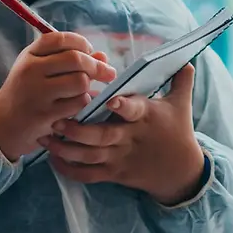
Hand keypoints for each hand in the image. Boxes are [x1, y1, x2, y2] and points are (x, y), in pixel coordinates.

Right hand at [0, 32, 117, 162]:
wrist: (2, 126)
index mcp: (29, 55)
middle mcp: (31, 70)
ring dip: (88, 88)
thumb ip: (69, 60)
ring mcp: (37, 92)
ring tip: (82, 93)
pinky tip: (74, 107)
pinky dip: (82, 104)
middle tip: (108, 74)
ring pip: (81, 82)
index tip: (89, 52)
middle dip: (97, 66)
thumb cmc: (27, 94)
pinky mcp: (45, 114)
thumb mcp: (40, 71)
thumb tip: (103, 57)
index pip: (61, 39)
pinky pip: (78, 104)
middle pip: (76, 58)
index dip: (82, 43)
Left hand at [39, 64, 206, 205]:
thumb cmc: (178, 132)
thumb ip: (180, 80)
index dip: (122, 106)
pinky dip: (69, 169)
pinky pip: (88, 175)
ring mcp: (121, 158)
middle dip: (77, 130)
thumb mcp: (182, 105)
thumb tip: (186, 57)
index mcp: (146, 118)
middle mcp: (131, 139)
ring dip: (66, 149)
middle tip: (56, 119)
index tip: (109, 100)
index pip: (133, 111)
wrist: (180, 171)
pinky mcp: (114, 174)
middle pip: (102, 136)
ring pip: (90, 156)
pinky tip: (54, 159)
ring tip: (46, 138)